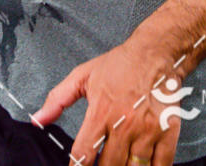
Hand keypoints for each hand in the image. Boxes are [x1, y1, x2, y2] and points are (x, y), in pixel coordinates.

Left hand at [32, 36, 182, 165]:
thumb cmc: (120, 64)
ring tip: (120, 165)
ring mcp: (147, 130)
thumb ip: (58, 99)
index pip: (83, 154)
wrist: (156, 52)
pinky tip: (142, 165)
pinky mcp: (168, 132)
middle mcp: (123, 123)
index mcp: (101, 111)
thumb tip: (37, 119)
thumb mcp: (83, 76)